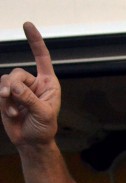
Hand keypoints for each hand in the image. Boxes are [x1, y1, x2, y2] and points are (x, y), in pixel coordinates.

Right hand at [0, 22, 59, 146]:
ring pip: (6, 80)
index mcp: (48, 83)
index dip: (35, 41)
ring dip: (7, 95)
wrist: (31, 142)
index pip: (42, 58)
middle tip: (13, 97)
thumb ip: (29, 98)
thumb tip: (14, 86)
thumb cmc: (44, 129)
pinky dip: (4, 102)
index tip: (27, 25)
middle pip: (17, 72)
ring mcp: (20, 89)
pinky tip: (11, 114)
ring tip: (14, 110)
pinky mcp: (8, 96)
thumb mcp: (42, 113)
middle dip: (14, 86)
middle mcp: (34, 83)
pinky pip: (0, 90)